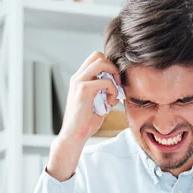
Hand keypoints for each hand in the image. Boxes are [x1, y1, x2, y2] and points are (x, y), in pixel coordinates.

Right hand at [47, 51, 120, 180]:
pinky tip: (110, 104)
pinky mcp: (83, 89)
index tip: (114, 84)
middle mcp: (78, 77)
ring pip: (102, 62)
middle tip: (117, 85)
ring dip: (113, 76)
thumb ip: (105, 94)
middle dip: (112, 68)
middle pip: (98, 55)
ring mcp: (79, 82)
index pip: (95, 60)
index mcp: (79, 80)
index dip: (108, 68)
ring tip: (114, 93)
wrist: (73, 136)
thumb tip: (118, 89)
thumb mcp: (98, 105)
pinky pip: (106, 81)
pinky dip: (113, 91)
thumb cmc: (85, 124)